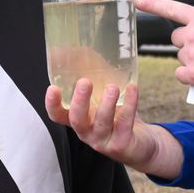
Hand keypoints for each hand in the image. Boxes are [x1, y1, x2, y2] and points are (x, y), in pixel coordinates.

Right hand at [45, 79, 182, 179]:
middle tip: (84, 82)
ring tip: (112, 88)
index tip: (53, 88)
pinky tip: (132, 89)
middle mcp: (88, 131)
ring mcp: (104, 140)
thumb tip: (69, 48)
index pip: (58, 115)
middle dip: (80, 101)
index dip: (52, 104)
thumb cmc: (117, 113)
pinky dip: (130, 105)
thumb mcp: (101, 92)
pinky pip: (124, 124)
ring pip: (102, 123)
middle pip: (77, 120)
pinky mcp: (122, 144)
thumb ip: (87, 71)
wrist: (141, 142)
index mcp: (79, 118)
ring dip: (106, 104)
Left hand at [135, 0, 193, 95]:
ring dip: (192, 60)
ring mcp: (192, 55)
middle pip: (177, 38)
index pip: (172, 8)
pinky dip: (190, 76)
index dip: (152, 4)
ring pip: (181, 57)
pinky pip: (181, 74)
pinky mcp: (192, 74)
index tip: (137, 1)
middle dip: (187, 42)